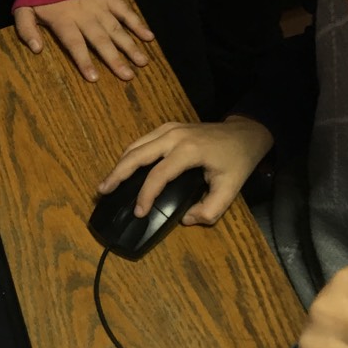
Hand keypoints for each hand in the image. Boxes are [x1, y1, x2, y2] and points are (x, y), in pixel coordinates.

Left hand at [14, 0, 153, 81]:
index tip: (95, 78)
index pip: (75, 44)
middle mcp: (84, 15)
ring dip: (130, 46)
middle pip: (100, 40)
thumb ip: (26, 30)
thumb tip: (36, 49)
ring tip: (142, 62)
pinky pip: (124, 11)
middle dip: (114, 59)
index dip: (84, 60)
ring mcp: (99, 6)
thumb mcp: (23, 11)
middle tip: (128, 76)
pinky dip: (137, 23)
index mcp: (64, 20)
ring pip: (116, 28)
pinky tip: (148, 37)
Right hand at [95, 116, 273, 224]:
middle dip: (118, 173)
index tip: (138, 213)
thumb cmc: (237, 161)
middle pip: (137, 154)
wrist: (245, 134)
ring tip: (108, 182)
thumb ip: (210, 209)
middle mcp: (174, 136)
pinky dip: (130, 156)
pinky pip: (142, 141)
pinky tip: (124, 169)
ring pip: (135, 145)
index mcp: (189, 151)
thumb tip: (184, 219)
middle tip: (102, 191)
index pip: (158, 174)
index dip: (145, 195)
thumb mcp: (231, 189)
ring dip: (120, 164)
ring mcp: (169, 129)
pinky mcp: (167, 128)